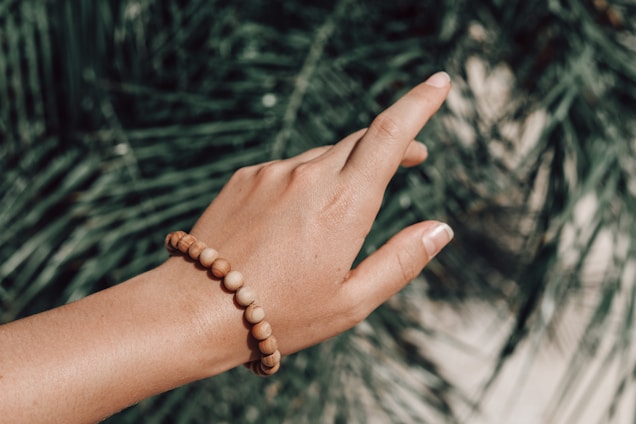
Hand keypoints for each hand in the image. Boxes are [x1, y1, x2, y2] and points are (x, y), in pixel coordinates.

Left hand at [162, 71, 453, 366]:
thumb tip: (441, 229)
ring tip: (340, 214)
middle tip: (413, 157)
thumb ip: (401, 261)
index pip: (390, 135)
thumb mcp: (352, 302)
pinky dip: (304, 182)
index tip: (440, 82)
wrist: (195, 309)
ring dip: (345, 170)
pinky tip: (294, 219)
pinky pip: (287, 169)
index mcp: (344, 205)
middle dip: (393, 144)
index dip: (420, 103)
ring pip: (324, 157)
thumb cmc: (280, 314)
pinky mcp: (245, 177)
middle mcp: (309, 177)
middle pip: (361, 140)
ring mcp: (272, 173)